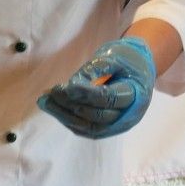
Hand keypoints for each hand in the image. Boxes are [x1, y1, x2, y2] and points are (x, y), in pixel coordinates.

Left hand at [37, 37, 156, 139]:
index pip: (109, 98)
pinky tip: (54, 109)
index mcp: (137, 94)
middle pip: (98, 116)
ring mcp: (119, 125)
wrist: (139, 69)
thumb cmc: (128, 58)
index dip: (86, 94)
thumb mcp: (114, 55)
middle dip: (71, 105)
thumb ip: (95, 69)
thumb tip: (71, 86)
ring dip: (65, 116)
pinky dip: (69, 121)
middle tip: (51, 92)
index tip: (65, 86)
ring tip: (45, 101)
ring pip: (90, 127)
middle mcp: (130, 115)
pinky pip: (87, 130)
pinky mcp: (108, 128)